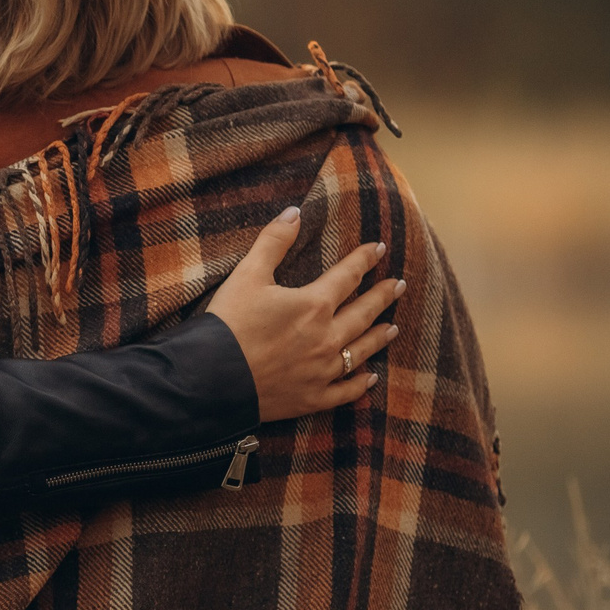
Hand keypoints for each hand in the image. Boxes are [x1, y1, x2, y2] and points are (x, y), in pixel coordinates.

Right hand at [209, 207, 403, 421]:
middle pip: (363, 313)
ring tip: (393, 327)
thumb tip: (294, 213)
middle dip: (382, 297)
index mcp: (313, 305)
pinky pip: (345, 391)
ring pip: (361, 351)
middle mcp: (327, 338)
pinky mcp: (312, 397)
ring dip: (378, 337)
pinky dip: (360, 384)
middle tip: (398, 286)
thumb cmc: (228, 324)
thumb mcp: (246, 275)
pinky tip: (369, 378)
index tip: (379, 249)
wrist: (212, 378)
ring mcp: (322, 370)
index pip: (348, 276)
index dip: (364, 260)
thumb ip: (272, 242)